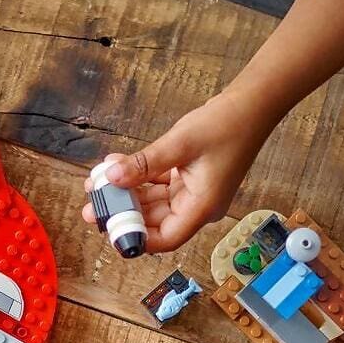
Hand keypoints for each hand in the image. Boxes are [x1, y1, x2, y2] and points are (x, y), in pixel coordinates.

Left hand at [82, 92, 272, 252]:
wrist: (251, 104)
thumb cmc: (225, 125)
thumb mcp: (179, 144)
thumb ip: (144, 164)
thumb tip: (112, 178)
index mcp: (201, 207)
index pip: (165, 238)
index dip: (135, 237)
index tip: (108, 226)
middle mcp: (197, 205)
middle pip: (154, 222)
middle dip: (123, 212)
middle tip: (92, 204)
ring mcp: (193, 192)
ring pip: (152, 202)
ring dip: (127, 193)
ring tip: (99, 181)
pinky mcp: (188, 179)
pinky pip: (158, 185)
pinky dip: (138, 178)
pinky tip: (116, 166)